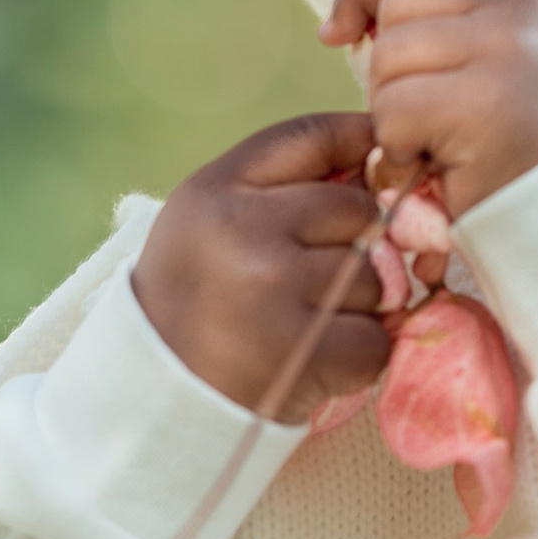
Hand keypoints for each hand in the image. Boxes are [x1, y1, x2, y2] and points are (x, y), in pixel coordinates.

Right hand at [133, 110, 389, 420]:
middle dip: (353, 245)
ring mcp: (276, 290)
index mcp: (215, 191)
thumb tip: (373, 163)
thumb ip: (273, 188)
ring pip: (374, 277)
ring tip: (302, 327)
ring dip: (354, 308)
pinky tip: (313, 363)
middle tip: (308, 283)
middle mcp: (243, 230)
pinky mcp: (307, 351)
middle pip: (358, 210)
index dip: (358, 141)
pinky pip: (376, 339)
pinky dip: (357, 358)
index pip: (309, 137)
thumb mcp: (206, 224)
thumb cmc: (193, 304)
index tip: (379, 158)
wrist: (157, 402)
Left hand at [322, 0, 537, 218]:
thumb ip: (447, 32)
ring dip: (393, 115)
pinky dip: (399, 149)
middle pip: (399, 7)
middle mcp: (525, 10)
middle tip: (422, 123)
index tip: (337, 33)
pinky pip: (394, 109)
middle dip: (388, 70)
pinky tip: (438, 169)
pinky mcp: (487, 101)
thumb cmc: (530, 158)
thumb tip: (345, 22)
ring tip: (437, 148)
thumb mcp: (502, 71)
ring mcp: (510, 50)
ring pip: (390, 58)